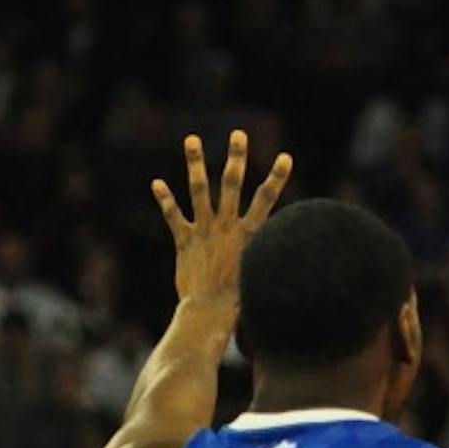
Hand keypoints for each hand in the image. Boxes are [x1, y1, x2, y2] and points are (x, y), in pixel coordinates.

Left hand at [151, 130, 291, 307]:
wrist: (211, 312)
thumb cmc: (242, 302)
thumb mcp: (261, 275)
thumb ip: (269, 260)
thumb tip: (292, 265)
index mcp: (250, 234)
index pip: (268, 200)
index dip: (278, 177)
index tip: (286, 157)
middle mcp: (227, 226)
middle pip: (232, 184)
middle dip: (237, 157)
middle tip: (239, 134)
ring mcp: (204, 231)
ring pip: (200, 190)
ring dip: (196, 163)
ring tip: (192, 139)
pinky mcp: (185, 242)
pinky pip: (173, 216)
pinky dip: (165, 200)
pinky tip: (156, 183)